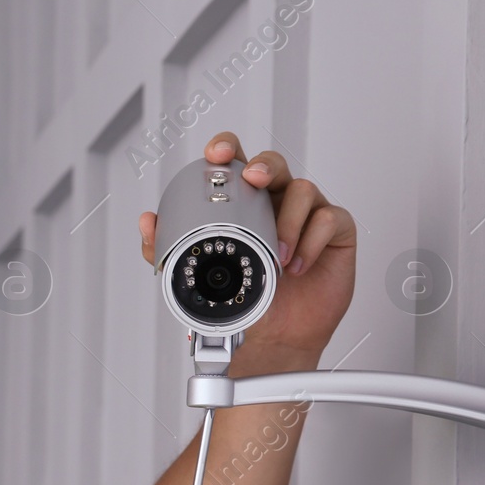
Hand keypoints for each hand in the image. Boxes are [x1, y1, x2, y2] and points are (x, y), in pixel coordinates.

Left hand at [137, 133, 356, 361]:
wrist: (278, 336)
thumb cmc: (247, 299)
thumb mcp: (202, 276)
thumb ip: (168, 249)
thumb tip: (148, 223)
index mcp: (243, 204)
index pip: (236, 163)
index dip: (227, 148)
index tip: (215, 154)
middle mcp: (275, 201)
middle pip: (273, 164)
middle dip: (263, 165)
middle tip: (253, 179)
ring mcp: (308, 214)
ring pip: (303, 190)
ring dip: (287, 220)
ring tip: (276, 255)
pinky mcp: (336, 231)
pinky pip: (330, 218)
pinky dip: (312, 240)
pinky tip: (298, 264)